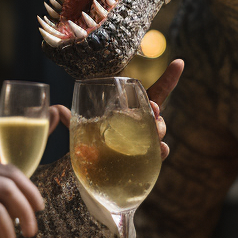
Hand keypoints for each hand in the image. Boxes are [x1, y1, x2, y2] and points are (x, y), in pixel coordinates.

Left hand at [48, 58, 184, 159]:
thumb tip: (58, 109)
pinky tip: (161, 149)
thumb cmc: (90, 146)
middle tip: (152, 108)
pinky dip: (162, 150)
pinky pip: (160, 153)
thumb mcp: (80, 129)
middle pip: (156, 113)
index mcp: (131, 111)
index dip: (169, 78)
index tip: (179, 62)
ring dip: (158, 128)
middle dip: (156, 109)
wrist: (92, 175)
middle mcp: (142, 125)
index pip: (155, 93)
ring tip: (151, 130)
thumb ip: (71, 119)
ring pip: (159, 130)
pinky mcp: (147, 161)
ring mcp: (146, 142)